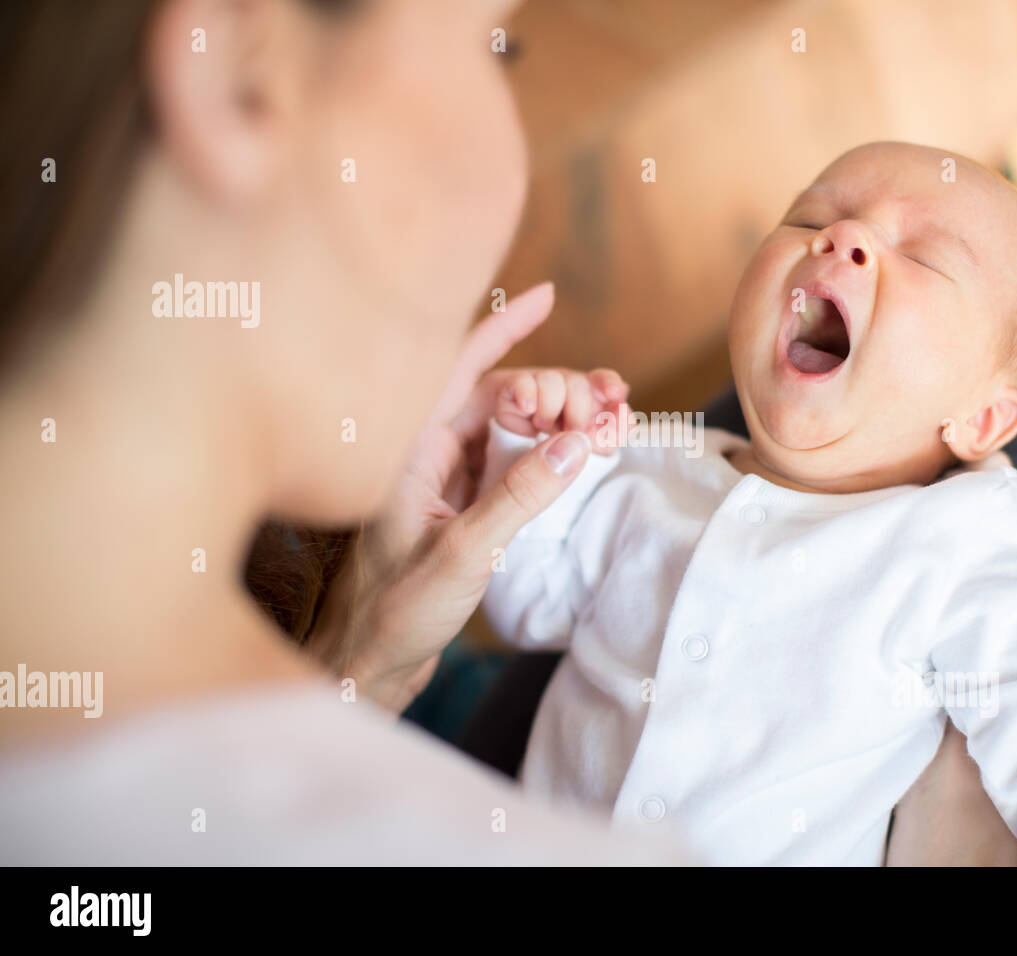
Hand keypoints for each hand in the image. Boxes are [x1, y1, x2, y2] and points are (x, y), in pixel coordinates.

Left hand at [305, 283, 609, 711]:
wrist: (371, 663)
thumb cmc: (395, 612)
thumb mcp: (465, 553)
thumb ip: (521, 497)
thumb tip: (577, 444)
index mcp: (408, 448)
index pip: (461, 367)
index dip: (504, 326)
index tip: (546, 294)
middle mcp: (425, 452)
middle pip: (501, 395)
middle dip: (559, 390)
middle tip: (610, 405)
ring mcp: (446, 478)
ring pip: (512, 427)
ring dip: (562, 420)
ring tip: (612, 424)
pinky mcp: (463, 504)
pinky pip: (514, 460)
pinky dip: (552, 452)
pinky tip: (584, 451)